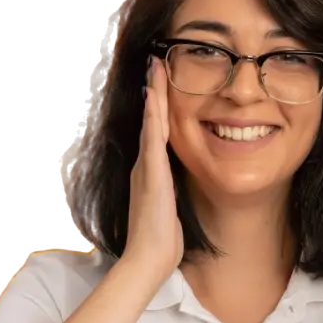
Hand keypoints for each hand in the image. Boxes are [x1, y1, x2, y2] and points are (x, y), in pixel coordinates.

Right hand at [122, 56, 183, 273]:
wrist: (148, 258)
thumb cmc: (161, 241)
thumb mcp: (170, 211)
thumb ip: (172, 196)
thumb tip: (176, 194)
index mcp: (152, 173)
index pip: (158, 133)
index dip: (160, 109)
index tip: (161, 86)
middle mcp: (146, 165)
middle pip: (152, 120)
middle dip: (153, 92)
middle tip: (154, 64)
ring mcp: (146, 167)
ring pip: (151, 122)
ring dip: (153, 94)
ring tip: (154, 67)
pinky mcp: (151, 173)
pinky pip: (153, 136)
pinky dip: (154, 114)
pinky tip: (154, 95)